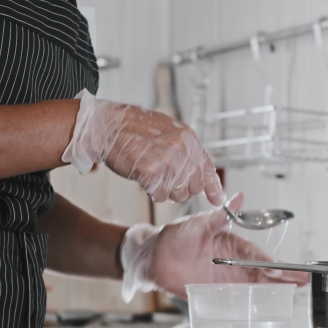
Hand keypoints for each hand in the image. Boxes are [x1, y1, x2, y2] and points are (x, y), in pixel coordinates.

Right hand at [62, 89, 223, 205]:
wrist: (109, 126)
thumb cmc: (135, 129)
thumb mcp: (170, 132)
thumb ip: (188, 151)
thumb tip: (204, 175)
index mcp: (188, 138)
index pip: (208, 168)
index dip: (213, 188)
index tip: (218, 200)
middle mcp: (182, 149)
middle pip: (194, 186)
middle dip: (183, 189)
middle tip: (167, 181)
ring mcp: (167, 161)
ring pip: (178, 194)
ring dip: (166, 191)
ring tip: (154, 176)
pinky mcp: (152, 172)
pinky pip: (160, 195)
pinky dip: (152, 192)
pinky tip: (145, 179)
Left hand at [119, 192, 308, 300]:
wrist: (153, 259)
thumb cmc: (174, 237)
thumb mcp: (196, 224)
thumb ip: (218, 217)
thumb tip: (238, 197)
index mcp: (232, 243)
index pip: (256, 254)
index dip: (269, 262)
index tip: (281, 268)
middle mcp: (234, 261)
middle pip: (264, 270)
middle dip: (285, 275)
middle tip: (304, 280)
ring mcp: (228, 277)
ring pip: (258, 284)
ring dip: (277, 288)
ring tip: (297, 291)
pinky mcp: (218, 292)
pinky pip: (241, 297)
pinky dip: (256, 301)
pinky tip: (271, 305)